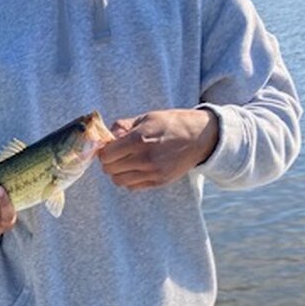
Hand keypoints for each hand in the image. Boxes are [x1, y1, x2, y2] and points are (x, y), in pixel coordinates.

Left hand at [98, 108, 218, 190]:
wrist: (200, 137)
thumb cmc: (172, 124)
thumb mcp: (146, 118)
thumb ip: (123, 127)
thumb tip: (106, 136)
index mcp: (139, 140)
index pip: (106, 155)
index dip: (104, 151)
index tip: (108, 147)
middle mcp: (144, 159)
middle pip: (110, 169)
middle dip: (109, 162)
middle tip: (116, 154)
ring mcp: (152, 172)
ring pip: (119, 181)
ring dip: (118, 172)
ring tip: (126, 162)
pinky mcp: (159, 182)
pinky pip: (133, 187)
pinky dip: (129, 179)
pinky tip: (137, 169)